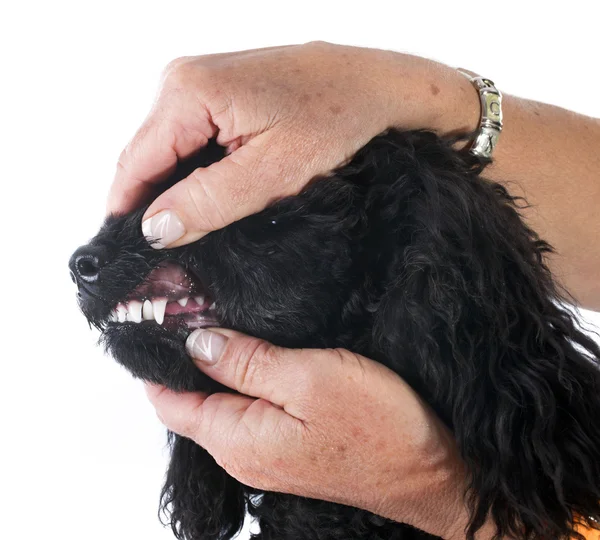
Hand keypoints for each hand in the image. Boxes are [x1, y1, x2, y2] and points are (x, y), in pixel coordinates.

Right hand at [108, 42, 475, 247]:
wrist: (376, 87)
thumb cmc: (336, 118)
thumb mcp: (272, 173)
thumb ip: (208, 202)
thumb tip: (154, 229)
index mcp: (189, 92)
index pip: (136, 164)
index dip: (128, 214)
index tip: (132, 258)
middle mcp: (185, 80)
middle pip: (146, 158)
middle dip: (150, 206)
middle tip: (162, 257)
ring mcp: (200, 84)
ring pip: (167, 153)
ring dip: (173, 192)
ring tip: (188, 234)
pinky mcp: (218, 95)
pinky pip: (189, 142)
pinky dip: (192, 174)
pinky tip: (207, 200)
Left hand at [145, 328, 477, 538]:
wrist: (428, 472)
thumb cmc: (377, 426)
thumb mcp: (308, 378)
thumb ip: (247, 361)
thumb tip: (196, 342)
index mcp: (237, 438)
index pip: (170, 401)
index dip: (157, 361)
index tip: (154, 321)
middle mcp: (242, 453)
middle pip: (192, 403)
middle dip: (185, 359)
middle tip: (190, 309)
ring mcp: (266, 453)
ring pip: (221, 405)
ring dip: (216, 368)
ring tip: (222, 324)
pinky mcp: (289, 447)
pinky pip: (247, 412)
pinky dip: (241, 382)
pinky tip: (256, 357)